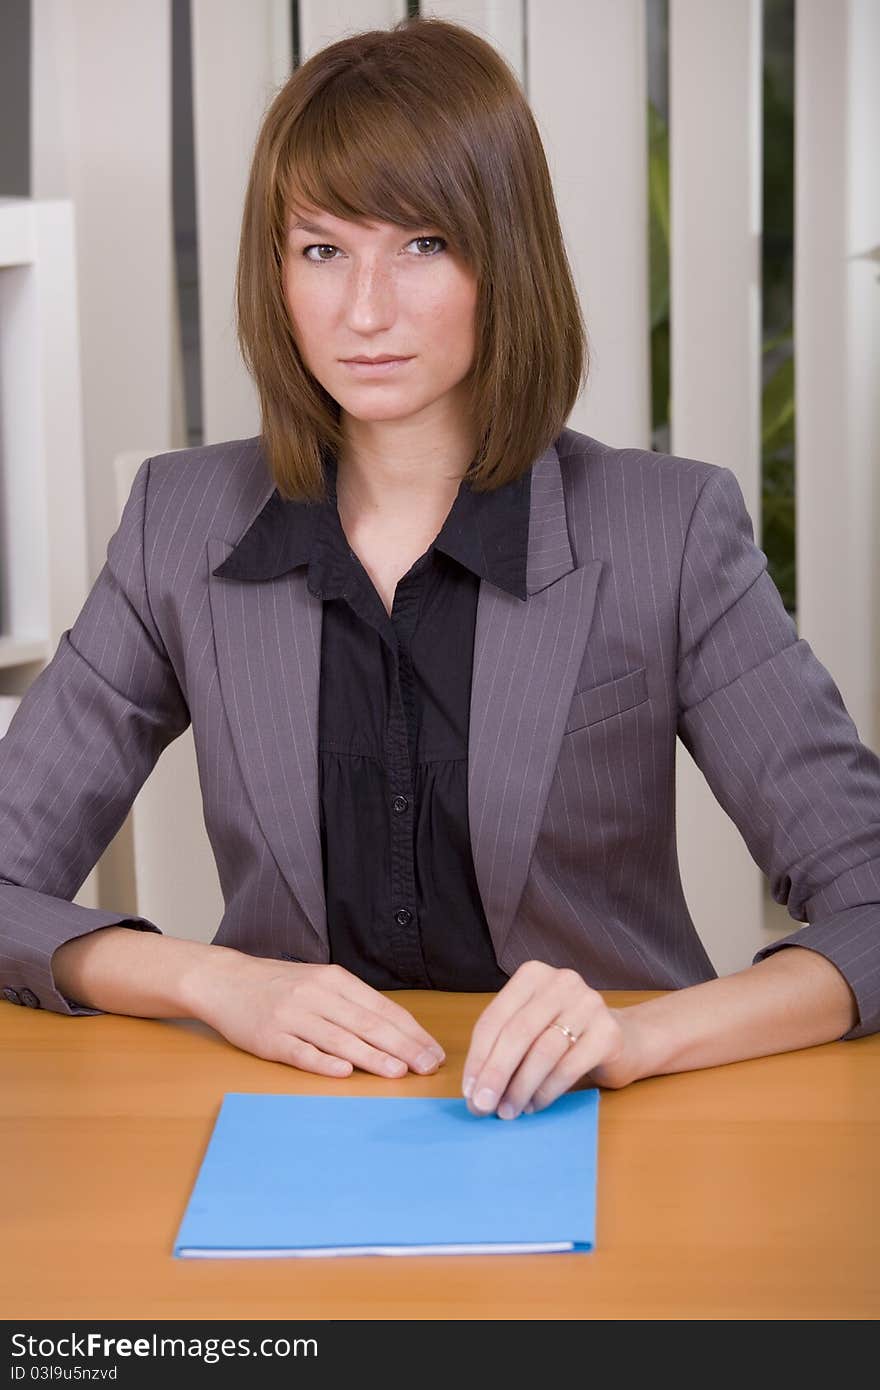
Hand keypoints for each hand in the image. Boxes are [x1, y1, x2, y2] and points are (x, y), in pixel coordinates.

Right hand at [191, 953, 445, 1078]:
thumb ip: (353, 1003)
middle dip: (403, 1047)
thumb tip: (397, 1030)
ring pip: (339, 1039)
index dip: (411, 1032)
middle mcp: (316, 995)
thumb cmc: (279, 985)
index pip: (382, 1008)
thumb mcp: (319, 982)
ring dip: (371, 1057)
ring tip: (398, 1072)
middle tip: (428, 1066)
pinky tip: (344, 1072)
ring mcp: (292, 1017)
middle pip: (367, 1024)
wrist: (225, 980)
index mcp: (334, 980)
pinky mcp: (269, 1038)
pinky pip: (301, 1052)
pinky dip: (324, 1063)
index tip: (434, 1052)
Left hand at [462, 960, 642, 1117]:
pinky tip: (534, 1105)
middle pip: (517, 1032)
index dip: (478, 1057)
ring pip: (543, 1051)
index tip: (469, 1091)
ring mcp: (588, 1004)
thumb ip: (503, 1049)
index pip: (495, 1018)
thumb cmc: (566, 1035)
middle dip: (495, 1074)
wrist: (625, 1038)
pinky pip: (568, 1067)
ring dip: (520, 1087)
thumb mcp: (531, 1029)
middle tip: (482, 1106)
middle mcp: (561, 982)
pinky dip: (546, 1091)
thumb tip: (475, 1090)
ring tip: (509, 1111)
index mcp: (532, 975)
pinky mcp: (608, 1032)